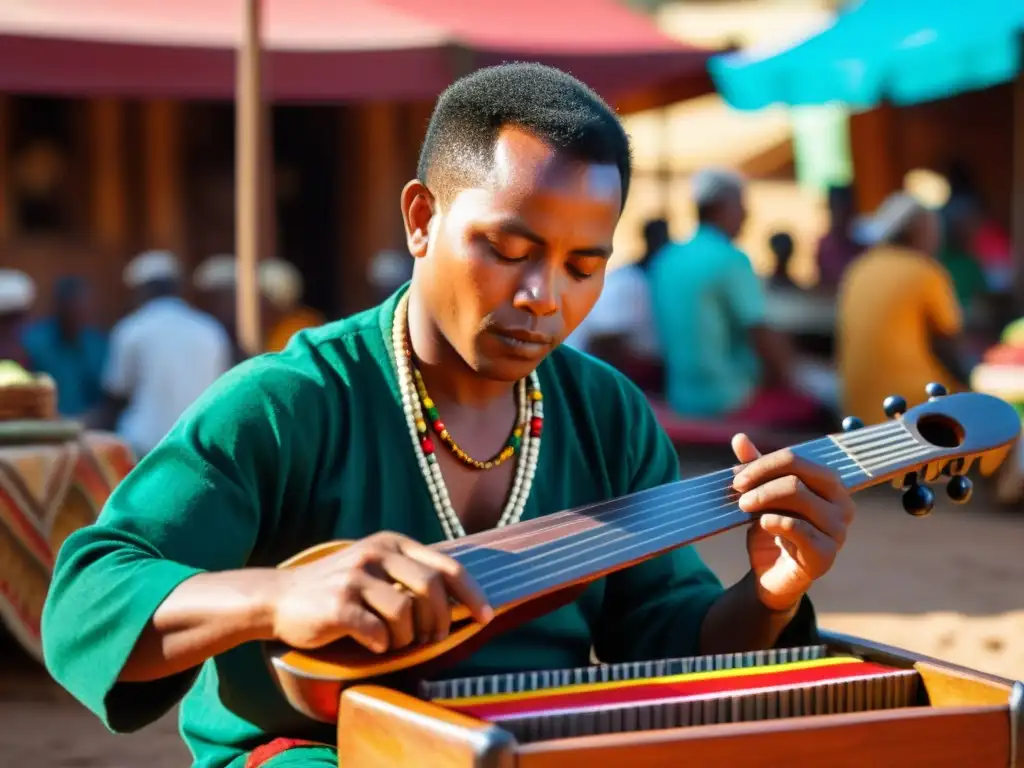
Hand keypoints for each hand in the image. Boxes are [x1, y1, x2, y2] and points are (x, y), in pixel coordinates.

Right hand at [269, 532, 492, 652]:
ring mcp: (356, 577)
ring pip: (406, 614)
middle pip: (432, 589)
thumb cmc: (339, 589)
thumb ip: (411, 575)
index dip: (471, 594)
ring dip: (407, 638)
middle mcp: (376, 554)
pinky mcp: (338, 604)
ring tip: (394, 642)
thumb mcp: (376, 567)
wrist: (280, 598)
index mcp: (392, 543)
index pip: (447, 566)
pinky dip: (382, 644)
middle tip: (433, 640)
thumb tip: (461, 601)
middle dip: (440, 621)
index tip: (486, 618)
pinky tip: (373, 644)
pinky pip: (377, 631)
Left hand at [731, 434, 854, 612]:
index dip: (762, 465)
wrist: (771, 574)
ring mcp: (838, 531)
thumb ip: (755, 468)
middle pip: (796, 476)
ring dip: (762, 499)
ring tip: (743, 508)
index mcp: (830, 484)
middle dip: (760, 481)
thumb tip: (739, 438)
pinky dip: (773, 521)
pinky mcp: (826, 555)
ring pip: (798, 495)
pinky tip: (762, 524)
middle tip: (737, 494)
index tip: (736, 477)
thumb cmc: (772, 529)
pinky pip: (798, 527)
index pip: (795, 459)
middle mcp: (842, 504)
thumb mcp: (762, 495)